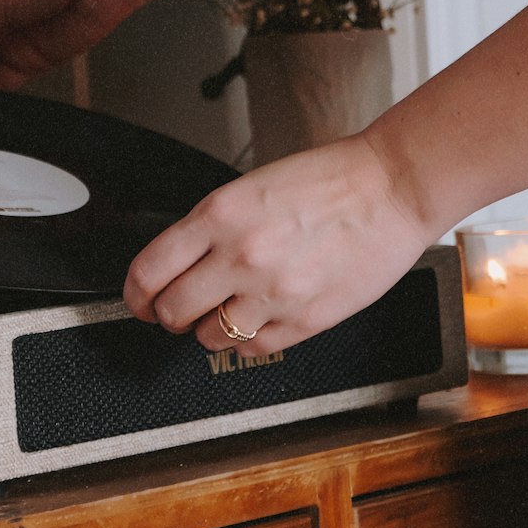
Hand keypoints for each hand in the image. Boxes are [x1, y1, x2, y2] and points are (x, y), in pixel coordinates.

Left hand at [123, 133, 432, 351]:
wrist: (392, 189)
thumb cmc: (330, 180)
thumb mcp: (251, 187)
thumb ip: (212, 226)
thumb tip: (179, 261)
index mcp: (221, 214)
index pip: (148, 271)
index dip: (135, 294)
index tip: (138, 299)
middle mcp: (241, 256)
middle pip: (172, 311)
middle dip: (168, 314)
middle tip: (177, 308)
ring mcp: (273, 293)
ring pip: (209, 337)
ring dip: (208, 328)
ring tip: (226, 309)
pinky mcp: (305, 321)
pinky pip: (254, 348)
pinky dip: (247, 339)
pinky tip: (258, 317)